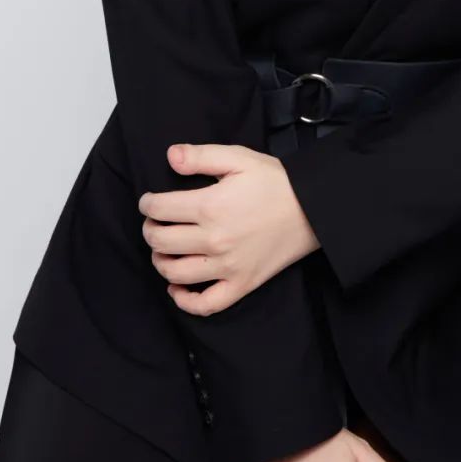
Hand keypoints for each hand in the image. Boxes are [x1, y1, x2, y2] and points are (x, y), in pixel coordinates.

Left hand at [138, 142, 320, 314]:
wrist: (313, 208)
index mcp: (210, 206)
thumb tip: (170, 156)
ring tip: (163, 249)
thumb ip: (201, 156)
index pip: (159, 209)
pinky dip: (185, 301)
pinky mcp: (241, 284)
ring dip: (160, 261)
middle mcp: (214, 240)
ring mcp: (227, 267)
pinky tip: (177, 288)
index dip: (147, 204)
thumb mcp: (239, 158)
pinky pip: (206, 304)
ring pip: (175, 273)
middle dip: (149, 230)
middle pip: (161, 241)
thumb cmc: (275, 181)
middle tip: (153, 223)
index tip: (148, 202)